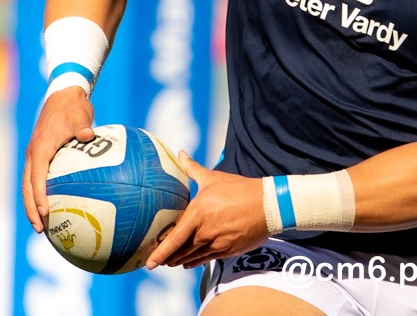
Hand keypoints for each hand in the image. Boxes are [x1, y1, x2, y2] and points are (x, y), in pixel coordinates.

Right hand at [21, 86, 94, 232]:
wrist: (63, 95)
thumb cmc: (73, 107)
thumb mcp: (80, 116)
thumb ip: (83, 127)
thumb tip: (89, 136)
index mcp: (40, 148)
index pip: (37, 178)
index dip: (39, 197)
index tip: (44, 213)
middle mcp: (33, 154)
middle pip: (28, 187)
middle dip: (31, 209)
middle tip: (41, 229)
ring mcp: (35, 155)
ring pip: (30, 185)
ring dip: (33, 205)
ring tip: (43, 225)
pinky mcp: (41, 154)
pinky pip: (38, 178)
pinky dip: (41, 193)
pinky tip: (54, 205)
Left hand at [146, 152, 269, 269]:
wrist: (267, 205)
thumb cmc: (238, 189)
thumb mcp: (213, 177)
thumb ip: (193, 169)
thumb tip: (180, 154)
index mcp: (198, 213)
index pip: (174, 238)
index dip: (160, 252)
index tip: (149, 262)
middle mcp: (205, 232)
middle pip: (180, 252)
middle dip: (168, 258)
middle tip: (156, 261)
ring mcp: (217, 244)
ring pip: (192, 258)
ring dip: (180, 261)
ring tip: (171, 262)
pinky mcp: (227, 251)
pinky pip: (206, 260)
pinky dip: (195, 262)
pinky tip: (188, 262)